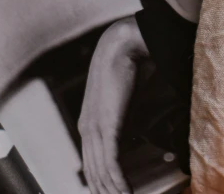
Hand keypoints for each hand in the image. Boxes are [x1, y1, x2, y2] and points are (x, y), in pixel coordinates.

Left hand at [78, 17, 147, 193]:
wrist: (123, 45)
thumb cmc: (129, 68)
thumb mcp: (126, 102)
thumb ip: (127, 121)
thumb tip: (136, 137)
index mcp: (89, 125)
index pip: (93, 165)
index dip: (104, 185)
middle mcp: (87, 131)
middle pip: (95, 175)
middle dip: (108, 193)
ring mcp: (94, 129)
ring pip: (101, 174)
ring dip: (115, 193)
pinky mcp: (105, 126)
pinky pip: (110, 164)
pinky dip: (119, 184)